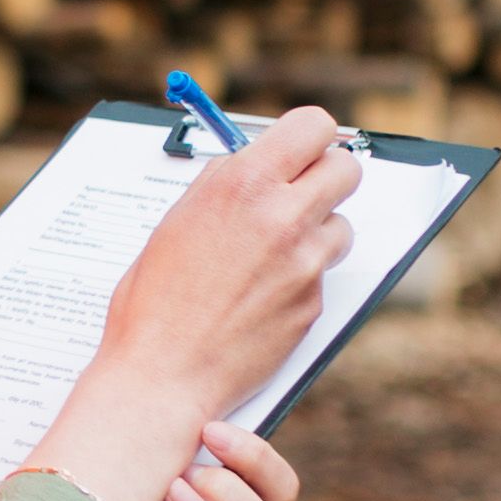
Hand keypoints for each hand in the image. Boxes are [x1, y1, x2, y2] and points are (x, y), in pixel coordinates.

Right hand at [36, 109, 358, 500]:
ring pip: (341, 225)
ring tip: (274, 252)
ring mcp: (304, 262)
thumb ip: (220, 185)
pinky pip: (321, 274)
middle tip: (302, 193)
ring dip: (316, 231)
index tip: (303, 149)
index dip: (312, 137)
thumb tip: (247, 163)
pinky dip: (300, 278)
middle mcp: (282, 215)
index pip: (315, 126)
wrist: (163, 373)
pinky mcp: (313, 302)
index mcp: (243, 183)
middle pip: (346, 169)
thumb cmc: (154, 300)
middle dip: (326, 177)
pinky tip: (261, 294)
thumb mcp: (176, 220)